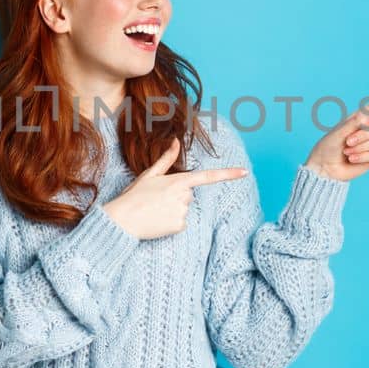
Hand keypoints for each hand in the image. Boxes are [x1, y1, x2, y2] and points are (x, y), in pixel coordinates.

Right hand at [103, 138, 248, 239]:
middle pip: (189, 194)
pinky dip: (171, 222)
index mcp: (178, 181)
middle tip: (156, 199)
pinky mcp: (180, 226)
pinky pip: (182, 223)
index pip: (208, 176)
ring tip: (155, 210)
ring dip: (173, 209)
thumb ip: (167, 159)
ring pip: (185, 208)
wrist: (122, 220)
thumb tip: (176, 141)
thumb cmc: (134, 195)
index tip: (245, 172)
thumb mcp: (150, 174)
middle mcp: (184, 197)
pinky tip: (158, 221)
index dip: (228, 174)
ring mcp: (183, 212)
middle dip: (177, 195)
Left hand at [303, 79, 368, 181]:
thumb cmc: (328, 146)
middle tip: (347, 141)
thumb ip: (357, 122)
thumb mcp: (339, 131)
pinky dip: (363, 157)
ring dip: (361, 147)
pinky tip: (352, 159)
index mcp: (363, 115)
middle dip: (364, 134)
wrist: (324, 168)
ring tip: (347, 151)